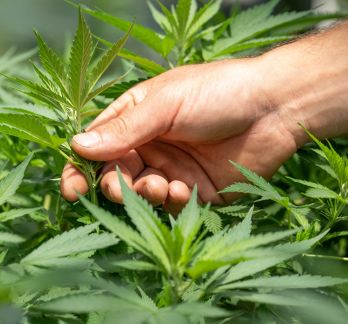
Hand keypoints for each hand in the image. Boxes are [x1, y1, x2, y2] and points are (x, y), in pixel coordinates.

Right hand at [60, 58, 303, 214]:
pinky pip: (172, 206)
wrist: (274, 108)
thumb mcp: (167, 104)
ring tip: (160, 185)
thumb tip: (77, 145)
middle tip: (120, 187)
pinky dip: (170, 203)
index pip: (98, 146)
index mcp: (139, 118)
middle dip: (114, 185)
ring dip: (143, 194)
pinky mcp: (199, 193)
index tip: (72, 188)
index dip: (81, 167)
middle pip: (116, 175)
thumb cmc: (219, 92)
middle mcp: (153, 146)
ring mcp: (175, 171)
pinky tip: (182, 190)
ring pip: (142, 194)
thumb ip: (125, 129)